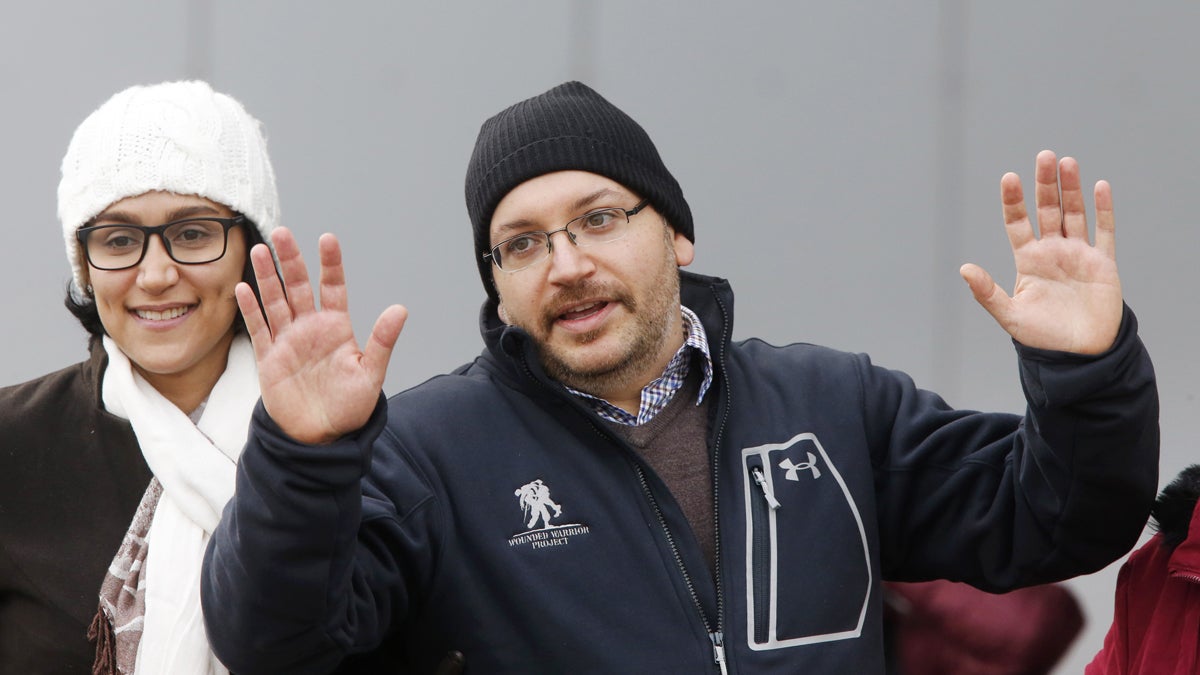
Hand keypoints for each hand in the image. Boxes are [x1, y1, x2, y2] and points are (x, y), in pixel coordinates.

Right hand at [236, 228, 407, 443]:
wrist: (321, 436)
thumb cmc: (350, 406)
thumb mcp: (371, 373)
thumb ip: (383, 341)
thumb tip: (400, 309)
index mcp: (337, 328)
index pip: (333, 287)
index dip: (330, 264)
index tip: (328, 239)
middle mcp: (311, 328)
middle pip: (297, 286)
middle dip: (289, 260)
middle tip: (281, 232)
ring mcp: (288, 341)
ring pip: (275, 301)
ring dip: (266, 276)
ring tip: (257, 249)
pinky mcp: (269, 358)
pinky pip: (258, 328)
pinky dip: (251, 309)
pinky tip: (244, 288)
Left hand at [960, 150, 1120, 353]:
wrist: (1080, 355)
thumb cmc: (1043, 338)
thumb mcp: (1010, 316)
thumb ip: (987, 293)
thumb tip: (964, 269)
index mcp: (1029, 261)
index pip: (1018, 223)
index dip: (1013, 201)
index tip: (1009, 178)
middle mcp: (1052, 252)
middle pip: (1047, 210)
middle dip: (1045, 184)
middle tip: (1043, 156)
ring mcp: (1078, 255)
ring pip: (1074, 214)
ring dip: (1071, 189)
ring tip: (1066, 162)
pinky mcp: (1103, 263)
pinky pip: (1104, 231)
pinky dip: (1103, 209)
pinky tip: (1099, 186)